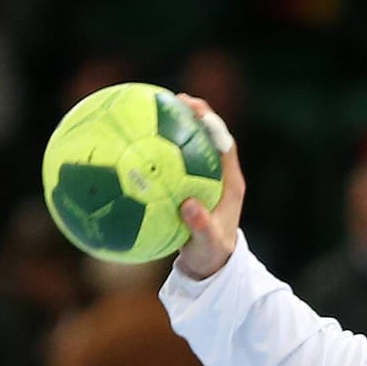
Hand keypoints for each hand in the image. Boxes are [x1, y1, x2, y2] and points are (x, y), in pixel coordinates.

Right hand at [171, 95, 246, 279]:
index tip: (196, 108)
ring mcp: (204, 181)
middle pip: (209, 137)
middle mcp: (219, 177)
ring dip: (176, 127)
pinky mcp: (189, 187)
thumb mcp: (207, 244)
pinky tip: (135, 145)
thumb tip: (188, 206)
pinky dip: (159, 151)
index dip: (212, 124)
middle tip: (174, 99)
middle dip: (194, 115)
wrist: (209, 267)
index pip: (224, 144)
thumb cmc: (211, 255)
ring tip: (155, 108)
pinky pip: (174, 164)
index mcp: (231, 184)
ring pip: (191, 147)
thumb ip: (200, 226)